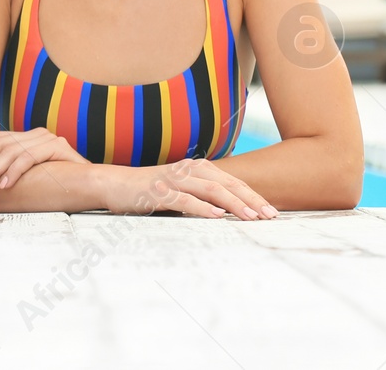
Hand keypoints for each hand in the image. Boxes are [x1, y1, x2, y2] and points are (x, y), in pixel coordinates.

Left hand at [0, 127, 84, 192]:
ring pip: (12, 151)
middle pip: (1, 142)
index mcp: (28, 137)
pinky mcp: (57, 147)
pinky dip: (15, 171)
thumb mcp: (31, 173)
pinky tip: (6, 184)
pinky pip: (29, 158)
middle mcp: (36, 133)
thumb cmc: (59, 182)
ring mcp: (47, 138)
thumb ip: (13, 167)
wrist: (92, 183)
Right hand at [100, 157, 277, 218]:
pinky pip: (183, 199)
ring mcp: (172, 180)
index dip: (253, 196)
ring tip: (250, 217)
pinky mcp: (157, 192)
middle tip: (269, 216)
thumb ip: (204, 194)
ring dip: (232, 204)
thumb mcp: (182, 189)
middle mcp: (187, 170)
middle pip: (226, 183)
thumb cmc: (151, 190)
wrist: (114, 185)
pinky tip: (216, 216)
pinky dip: (202, 207)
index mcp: (196, 168)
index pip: (232, 181)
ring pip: (210, 189)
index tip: (271, 212)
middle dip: (251, 200)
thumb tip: (235, 211)